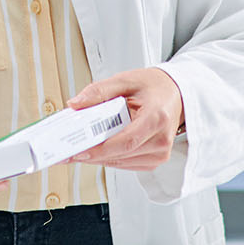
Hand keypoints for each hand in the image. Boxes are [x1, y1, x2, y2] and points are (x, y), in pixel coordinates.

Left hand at [68, 68, 184, 171]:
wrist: (175, 93)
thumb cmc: (154, 87)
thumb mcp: (125, 80)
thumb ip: (98, 91)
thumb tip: (75, 104)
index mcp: (157, 118)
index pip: (126, 142)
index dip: (100, 149)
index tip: (78, 151)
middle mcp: (161, 140)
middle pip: (121, 155)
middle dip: (92, 154)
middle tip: (68, 150)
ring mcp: (160, 153)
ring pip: (121, 162)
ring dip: (98, 157)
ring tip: (78, 148)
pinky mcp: (155, 160)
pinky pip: (126, 164)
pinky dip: (110, 157)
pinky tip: (98, 149)